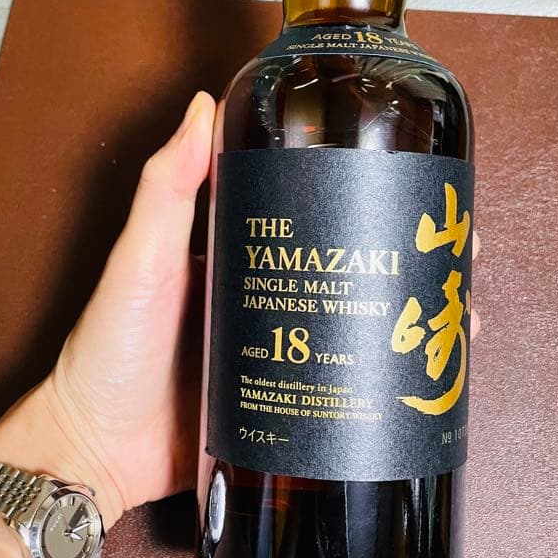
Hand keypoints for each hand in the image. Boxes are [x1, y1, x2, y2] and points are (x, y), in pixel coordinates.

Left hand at [0, 91, 481, 529]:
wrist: (96, 451)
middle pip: (356, 263)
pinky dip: (389, 376)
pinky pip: (347, 381)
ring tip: (462, 311)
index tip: (419, 187)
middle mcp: (270, 294)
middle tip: (462, 248)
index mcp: (242, 250)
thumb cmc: (107, 351)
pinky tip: (424, 376)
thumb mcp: (139, 261)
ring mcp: (285, 349)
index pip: (319, 208)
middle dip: (414, 255)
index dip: (374, 194)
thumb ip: (165, 188)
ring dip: (415, 315)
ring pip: (363, 322)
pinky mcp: (289, 400)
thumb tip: (201, 107)